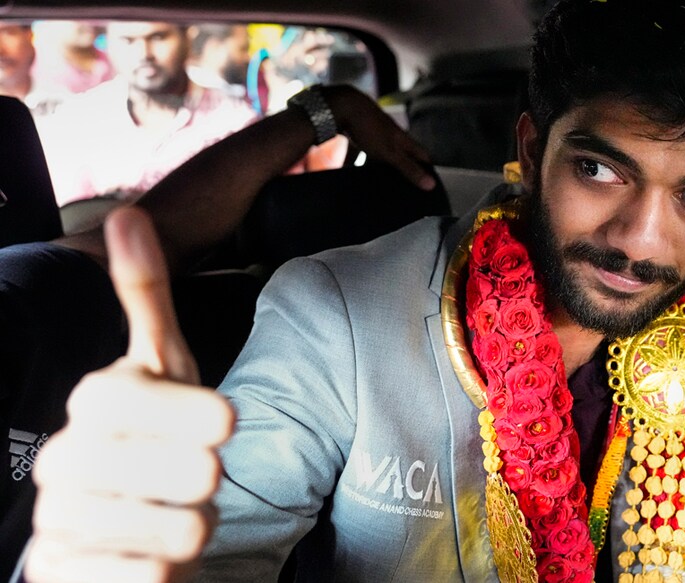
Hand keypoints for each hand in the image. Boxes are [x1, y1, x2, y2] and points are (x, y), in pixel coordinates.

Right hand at [25, 207, 234, 582]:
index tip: (218, 425)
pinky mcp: (64, 574)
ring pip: (186, 532)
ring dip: (193, 528)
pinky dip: (166, 571)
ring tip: (168, 515)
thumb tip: (128, 216)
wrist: (112, 531)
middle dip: (209, 480)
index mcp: (94, 403)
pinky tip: (144, 554)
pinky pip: (153, 577)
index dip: (207, 418)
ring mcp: (59, 523)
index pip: (178, 406)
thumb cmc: (152, 440)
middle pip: (198, 474)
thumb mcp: (162, 365)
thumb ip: (146, 296)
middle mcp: (63, 460)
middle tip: (188, 478)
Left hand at [321, 85, 437, 190]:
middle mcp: (392, 136)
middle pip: (404, 155)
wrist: (343, 107)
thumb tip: (431, 184)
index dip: (428, 168)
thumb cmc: (370, 128)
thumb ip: (409, 169)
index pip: (423, 155)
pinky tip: (351, 171)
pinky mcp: (359, 135)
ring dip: (381, 167)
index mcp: (404, 140)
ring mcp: (376, 134)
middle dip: (406, 169)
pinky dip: (358, 162)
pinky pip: (360, 153)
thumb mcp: (391, 153)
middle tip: (407, 185)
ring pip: (383, 154)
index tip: (431, 182)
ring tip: (379, 181)